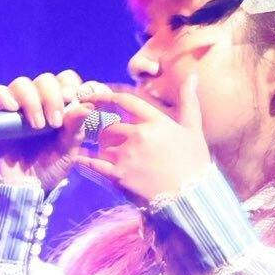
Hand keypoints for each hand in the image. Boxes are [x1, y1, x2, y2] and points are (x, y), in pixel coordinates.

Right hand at [0, 68, 90, 191]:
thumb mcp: (67, 151)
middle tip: (54, 123)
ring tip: (37, 126)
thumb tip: (86, 106)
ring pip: (21, 84)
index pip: (64, 80)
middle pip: (44, 80)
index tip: (71, 99)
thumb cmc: (47, 170)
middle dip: (52, 97)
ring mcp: (13, 107)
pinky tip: (13, 109)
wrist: (23, 190)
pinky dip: (2, 95)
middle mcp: (36, 102)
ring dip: (32, 101)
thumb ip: (76, 129)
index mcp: (57, 106)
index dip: (70, 85)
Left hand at [70, 72, 214, 204]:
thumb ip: (189, 100)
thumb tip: (193, 75)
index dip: (106, 96)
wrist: (191, 199)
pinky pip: (94, 164)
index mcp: (156, 121)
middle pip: (109, 125)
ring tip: (101, 152)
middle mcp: (140, 135)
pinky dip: (85, 161)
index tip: (94, 96)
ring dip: (100, 147)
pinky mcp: (120, 176)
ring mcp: (128, 156)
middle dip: (102, 128)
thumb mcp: (194, 130)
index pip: (125, 100)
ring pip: (102, 144)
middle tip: (98, 133)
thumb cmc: (195, 164)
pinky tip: (79, 159)